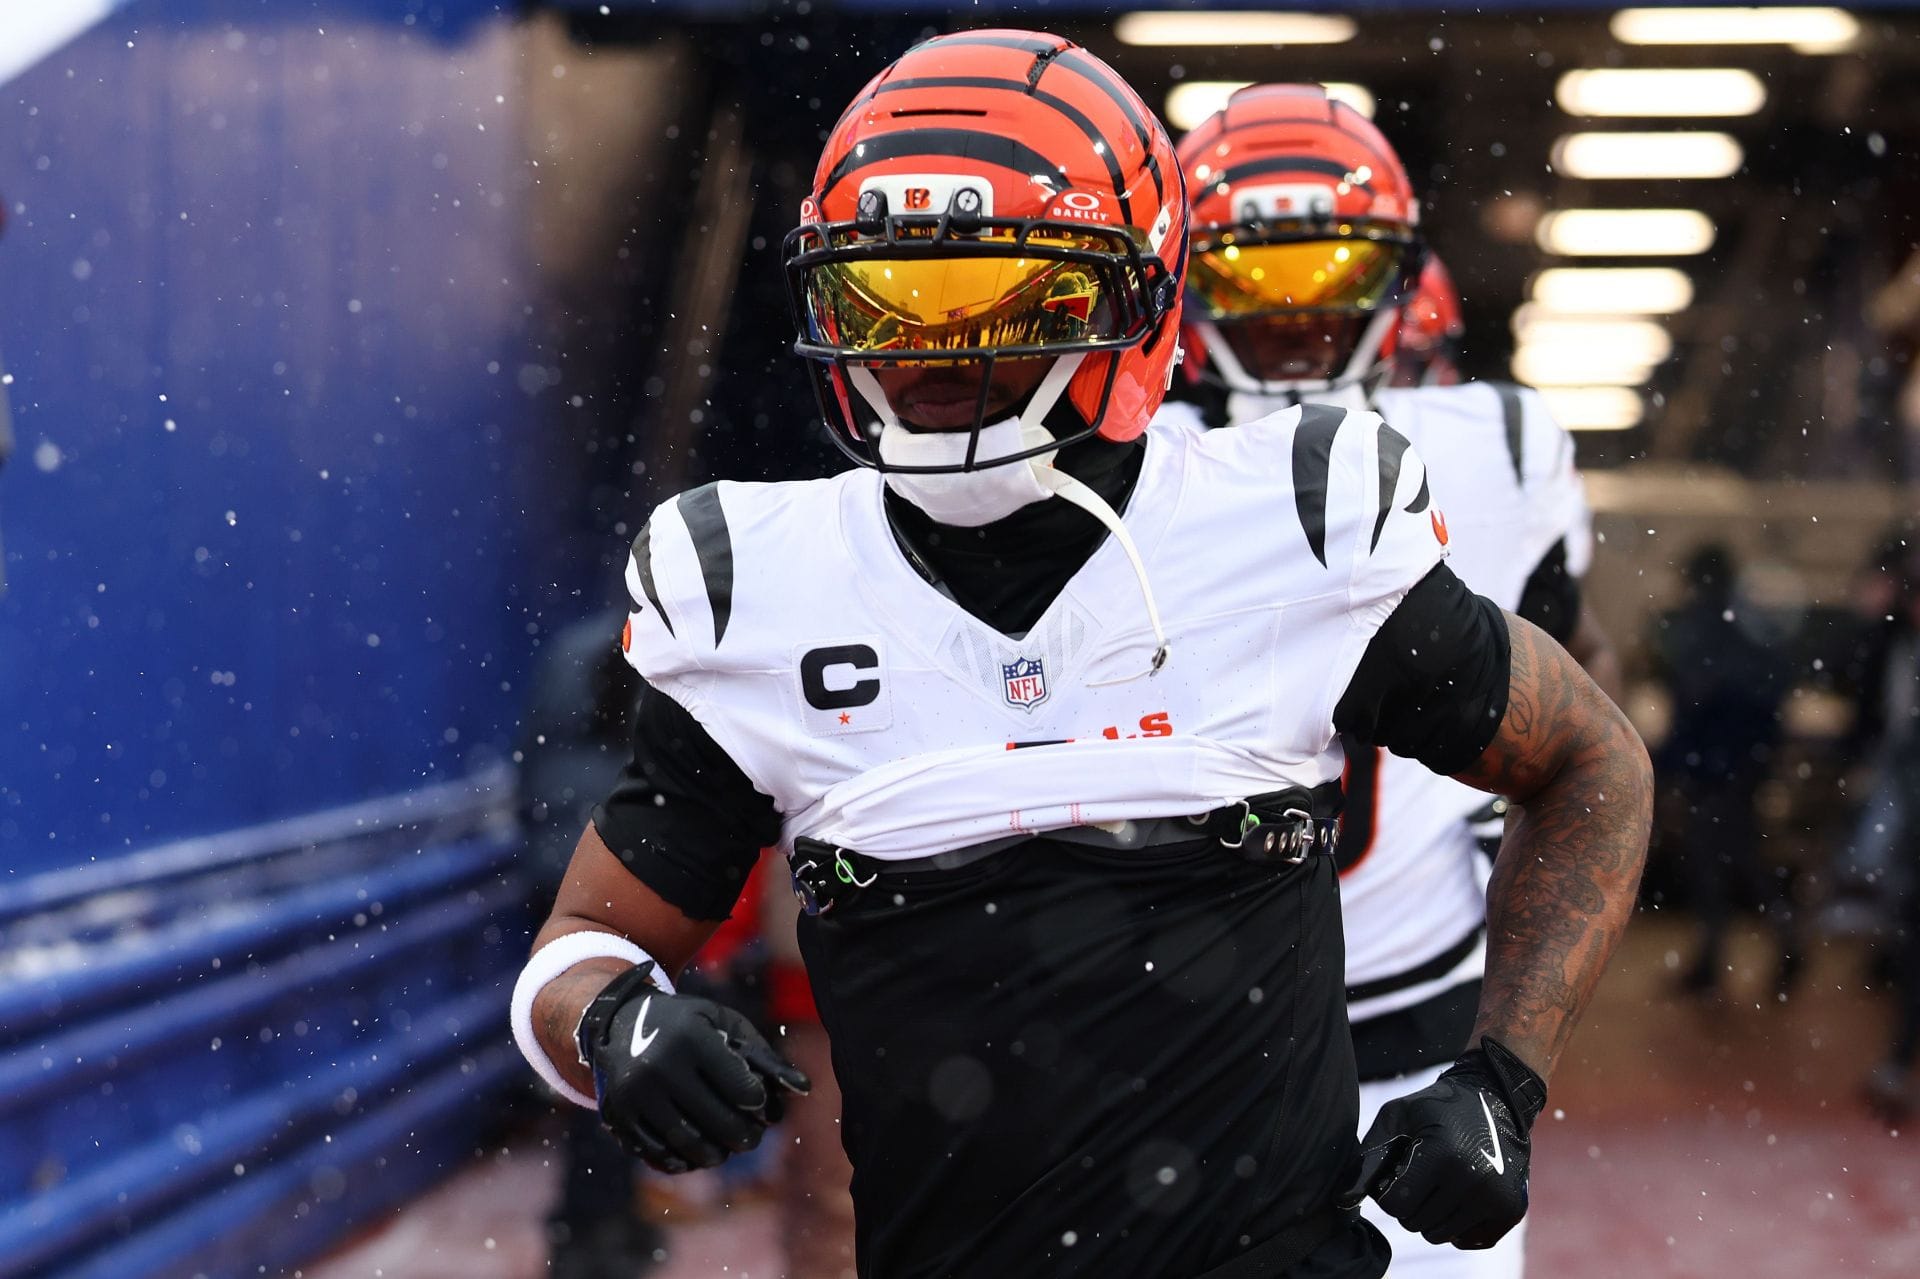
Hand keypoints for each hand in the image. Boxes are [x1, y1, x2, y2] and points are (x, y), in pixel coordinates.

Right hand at [576, 963, 810, 1172]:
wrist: (620, 1021)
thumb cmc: (688, 1024)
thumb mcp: (726, 1025)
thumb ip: (765, 1058)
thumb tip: (804, 1090)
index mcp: (691, 1038)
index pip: (741, 1088)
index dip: (759, 1104)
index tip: (761, 1106)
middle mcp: (659, 1065)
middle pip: (716, 1120)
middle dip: (742, 1136)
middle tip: (751, 1139)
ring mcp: (634, 1093)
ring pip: (686, 1142)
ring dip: (713, 1154)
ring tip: (724, 1151)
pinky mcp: (617, 1115)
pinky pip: (655, 1151)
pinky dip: (679, 1161)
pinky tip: (693, 1156)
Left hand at [1339, 1036, 1545, 1248]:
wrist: (1494, 1097)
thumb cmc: (1435, 1107)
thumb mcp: (1396, 1118)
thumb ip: (1367, 1157)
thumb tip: (1341, 1200)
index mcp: (1442, 1154)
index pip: (1396, 1206)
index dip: (1387, 1192)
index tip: (1396, 1172)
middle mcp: (1473, 1180)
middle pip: (1416, 1223)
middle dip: (1409, 1203)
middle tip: (1419, 1175)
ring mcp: (1496, 1198)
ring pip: (1440, 1235)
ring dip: (1431, 1214)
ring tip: (1438, 1182)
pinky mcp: (1512, 1210)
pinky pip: (1467, 1240)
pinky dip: (1457, 1224)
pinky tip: (1459, 1195)